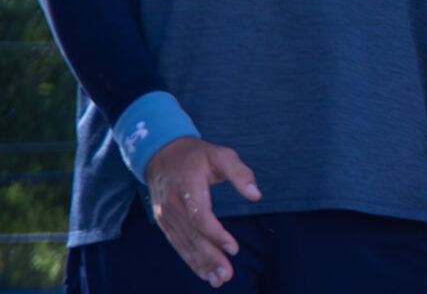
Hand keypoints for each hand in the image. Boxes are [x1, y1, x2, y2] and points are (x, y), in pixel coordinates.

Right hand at [145, 136, 260, 287]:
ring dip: (201, 263)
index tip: (233, 248)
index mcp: (187, 185)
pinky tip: (203, 273)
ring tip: (218, 280)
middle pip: (192, 235)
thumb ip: (240, 172)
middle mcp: (172, 203)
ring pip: (184, 243)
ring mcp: (165, 214)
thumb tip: (256, 195)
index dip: (216, 234)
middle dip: (210, 257)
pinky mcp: (164, 222)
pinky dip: (190, 259)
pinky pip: (178, 244)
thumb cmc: (198, 155)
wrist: (162, 154)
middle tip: (227, 275)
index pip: (199, 216)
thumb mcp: (222, 154)